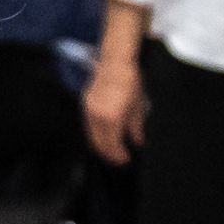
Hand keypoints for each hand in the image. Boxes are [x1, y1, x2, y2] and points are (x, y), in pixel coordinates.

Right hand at [82, 49, 144, 165]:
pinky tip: (103, 136)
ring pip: (92, 136)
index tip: (125, 160)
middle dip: (108, 154)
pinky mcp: (86, 105)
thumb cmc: (130, 82)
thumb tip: (137, 142)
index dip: (119, 155)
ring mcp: (89, 111)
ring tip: (111, 151)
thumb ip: (136, 128)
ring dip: (100, 146)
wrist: (115, 63)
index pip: (113, 145)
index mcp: (113, 118)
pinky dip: (95, 135)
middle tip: (118, 160)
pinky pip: (89, 126)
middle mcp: (98, 117)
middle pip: (99, 144)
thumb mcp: (137, 106)